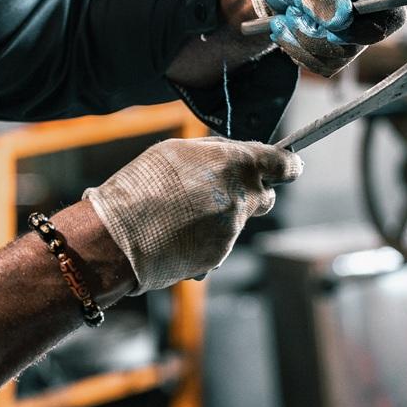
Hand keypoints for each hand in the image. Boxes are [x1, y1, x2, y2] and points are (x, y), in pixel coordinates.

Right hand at [82, 138, 302, 292]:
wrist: (118, 237)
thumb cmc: (140, 187)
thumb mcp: (176, 150)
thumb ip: (214, 153)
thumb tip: (232, 156)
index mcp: (236, 164)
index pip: (283, 164)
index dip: (286, 165)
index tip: (287, 167)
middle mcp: (241, 198)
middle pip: (265, 196)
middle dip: (250, 193)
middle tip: (220, 191)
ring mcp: (232, 231)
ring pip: (237, 222)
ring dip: (219, 218)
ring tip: (179, 215)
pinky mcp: (219, 256)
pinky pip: (219, 245)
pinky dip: (204, 240)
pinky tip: (176, 234)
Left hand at [246, 0, 400, 76]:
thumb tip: (342, 20)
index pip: (394, 16)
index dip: (368, 29)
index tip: (333, 26)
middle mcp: (365, 9)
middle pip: (360, 43)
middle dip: (318, 35)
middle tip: (291, 15)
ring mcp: (351, 29)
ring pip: (338, 58)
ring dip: (303, 44)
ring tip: (284, 19)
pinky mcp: (334, 45)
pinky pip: (323, 65)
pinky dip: (298, 52)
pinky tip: (285, 31)